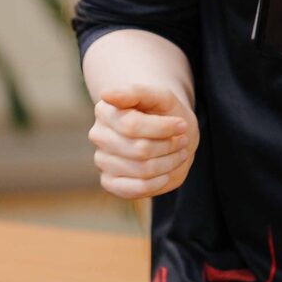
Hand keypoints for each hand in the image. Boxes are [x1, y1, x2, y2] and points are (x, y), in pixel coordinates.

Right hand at [89, 85, 198, 200]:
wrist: (168, 132)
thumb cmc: (163, 112)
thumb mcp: (160, 96)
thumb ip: (136, 92)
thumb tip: (106, 94)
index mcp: (105, 110)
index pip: (132, 126)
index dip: (163, 128)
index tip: (182, 125)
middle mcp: (98, 135)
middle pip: (139, 150)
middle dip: (169, 146)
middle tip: (182, 141)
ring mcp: (102, 160)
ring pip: (141, 170)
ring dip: (168, 163)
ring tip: (178, 154)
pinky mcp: (109, 182)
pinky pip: (134, 189)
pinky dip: (157, 183)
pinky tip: (166, 173)